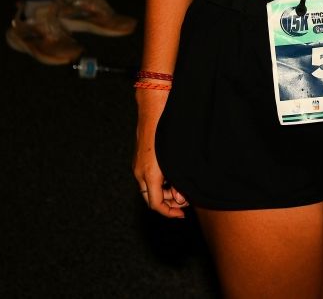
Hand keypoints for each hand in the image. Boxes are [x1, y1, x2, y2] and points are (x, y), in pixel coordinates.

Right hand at [132, 90, 187, 217]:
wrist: (154, 107)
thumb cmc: (168, 131)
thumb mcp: (176, 160)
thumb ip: (179, 181)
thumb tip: (181, 197)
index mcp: (149, 174)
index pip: (155, 204)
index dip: (168, 213)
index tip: (182, 214)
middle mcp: (140, 171)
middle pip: (151, 199)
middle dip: (168, 203)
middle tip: (184, 199)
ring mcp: (138, 165)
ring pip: (149, 189)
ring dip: (165, 192)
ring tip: (181, 186)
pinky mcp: (140, 158)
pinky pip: (148, 178)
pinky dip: (160, 182)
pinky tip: (173, 176)